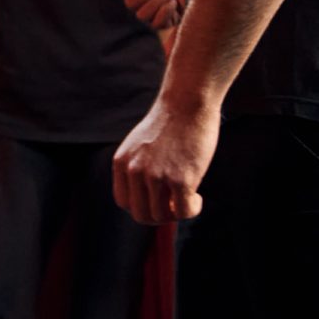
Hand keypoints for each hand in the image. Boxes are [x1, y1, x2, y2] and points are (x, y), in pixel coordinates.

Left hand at [112, 94, 220, 222]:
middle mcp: (134, 171)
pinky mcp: (180, 179)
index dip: (143, 207)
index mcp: (121, 163)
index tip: (159, 201)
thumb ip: (139, 168)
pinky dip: (192, 210)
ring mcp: (156, 176)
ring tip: (188, 199)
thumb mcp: (141, 145)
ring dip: (176, 214)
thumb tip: (150, 200)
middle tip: (175, 206)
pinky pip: (184, 211)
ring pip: (161, 216)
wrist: (187, 101)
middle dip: (160, 216)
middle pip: (141, 215)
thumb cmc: (170, 123)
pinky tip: (197, 197)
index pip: (124, 202)